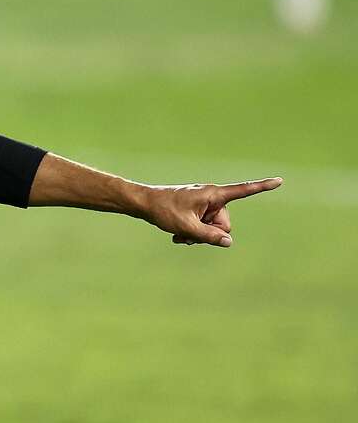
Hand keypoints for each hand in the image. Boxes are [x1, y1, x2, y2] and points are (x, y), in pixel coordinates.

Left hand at [139, 178, 282, 246]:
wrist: (143, 204)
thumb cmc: (164, 211)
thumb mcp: (187, 227)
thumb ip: (209, 236)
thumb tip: (228, 242)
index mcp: (213, 194)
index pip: (243, 191)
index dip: (262, 187)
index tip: (280, 180)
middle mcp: (212, 197)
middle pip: (224, 225)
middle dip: (209, 233)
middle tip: (188, 231)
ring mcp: (204, 204)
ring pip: (213, 229)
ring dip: (199, 235)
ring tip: (180, 233)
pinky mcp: (197, 210)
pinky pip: (204, 227)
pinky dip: (193, 233)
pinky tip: (178, 235)